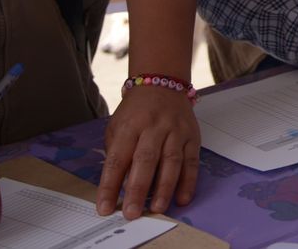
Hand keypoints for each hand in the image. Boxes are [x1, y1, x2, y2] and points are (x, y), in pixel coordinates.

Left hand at [97, 84, 200, 218]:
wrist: (162, 84)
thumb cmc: (136, 112)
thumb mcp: (117, 126)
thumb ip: (117, 154)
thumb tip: (117, 187)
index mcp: (130, 125)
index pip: (118, 158)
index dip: (110, 185)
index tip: (105, 207)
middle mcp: (154, 127)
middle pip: (146, 160)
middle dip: (138, 189)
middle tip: (132, 212)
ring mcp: (176, 131)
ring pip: (171, 161)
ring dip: (165, 188)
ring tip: (158, 208)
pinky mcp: (193, 136)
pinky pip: (192, 161)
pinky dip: (189, 181)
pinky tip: (183, 198)